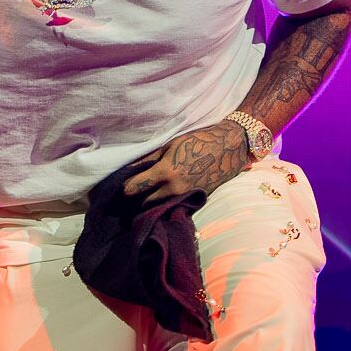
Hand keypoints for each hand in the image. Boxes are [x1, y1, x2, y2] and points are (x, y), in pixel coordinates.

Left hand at [121, 120, 249, 206]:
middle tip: (131, 195)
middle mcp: (174, 189)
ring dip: (149, 204)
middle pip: (145, 203)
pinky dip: (166, 205)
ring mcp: (186, 198)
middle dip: (136, 200)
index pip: (136, 188)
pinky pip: (174, 207)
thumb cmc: (198, 142)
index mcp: (166, 172)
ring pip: (159, 208)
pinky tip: (162, 199)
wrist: (229, 149)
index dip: (125, 188)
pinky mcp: (195, 201)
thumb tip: (128, 168)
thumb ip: (149, 159)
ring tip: (144, 197)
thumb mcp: (170, 146)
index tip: (121, 187)